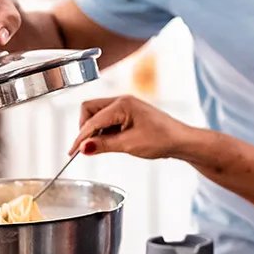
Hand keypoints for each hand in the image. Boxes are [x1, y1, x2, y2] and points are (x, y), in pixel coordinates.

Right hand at [68, 95, 191, 158]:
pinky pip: (108, 119)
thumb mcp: (129, 145)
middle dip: (85, 127)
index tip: (73, 152)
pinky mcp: (129, 114)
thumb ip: (103, 145)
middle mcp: (122, 101)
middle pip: (89, 109)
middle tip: (86, 146)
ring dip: (95, 130)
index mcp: (122, 104)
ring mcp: (126, 106)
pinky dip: (104, 131)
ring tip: (101, 147)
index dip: (80, 137)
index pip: (92, 120)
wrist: (181, 141)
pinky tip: (110, 142)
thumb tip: (83, 147)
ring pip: (98, 114)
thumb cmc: (161, 140)